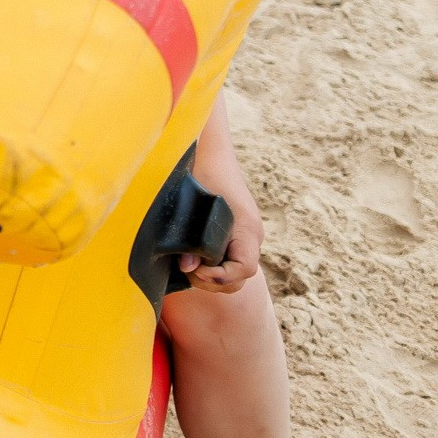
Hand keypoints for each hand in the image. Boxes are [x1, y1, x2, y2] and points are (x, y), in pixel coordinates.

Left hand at [179, 177, 263, 293]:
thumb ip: (190, 239)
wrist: (210, 156)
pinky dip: (211, 267)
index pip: (244, 268)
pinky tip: (191, 260)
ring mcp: (244, 237)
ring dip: (210, 276)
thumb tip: (188, 267)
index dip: (221, 276)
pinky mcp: (234, 236)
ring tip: (187, 266)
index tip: (196, 270)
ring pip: (234, 272)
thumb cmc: (201, 175)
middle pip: (240, 277)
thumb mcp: (193, 205)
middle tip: (187, 270)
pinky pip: (229, 261)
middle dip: (212, 281)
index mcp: (246, 229)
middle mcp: (251, 236)